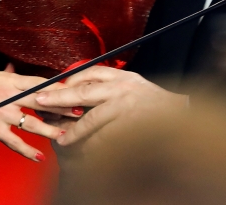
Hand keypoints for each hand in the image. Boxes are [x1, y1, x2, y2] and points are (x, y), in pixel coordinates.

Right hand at [0, 64, 71, 160]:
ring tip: (66, 134)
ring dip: (51, 129)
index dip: (56, 87)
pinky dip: (28, 150)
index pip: (38, 82)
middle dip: (61, 106)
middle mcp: (7, 95)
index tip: (71, 89)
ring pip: (32, 122)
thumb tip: (13, 71)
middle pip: (41, 100)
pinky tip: (39, 156)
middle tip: (79, 110)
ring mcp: (1, 112)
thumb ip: (3, 76)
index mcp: (7, 80)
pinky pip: (15, 141)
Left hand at [33, 66, 186, 147]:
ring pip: (93, 119)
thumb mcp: (133, 85)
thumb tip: (75, 85)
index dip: (67, 82)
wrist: (184, 119)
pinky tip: (84, 151)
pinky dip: (94, 145)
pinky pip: (107, 138)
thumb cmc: (155, 104)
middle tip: (40, 101)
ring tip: (62, 139)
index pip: (89, 74)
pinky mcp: (133, 128)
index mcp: (123, 77)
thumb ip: (108, 84)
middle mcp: (124, 89)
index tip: (50, 89)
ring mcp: (128, 109)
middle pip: (84, 93)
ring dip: (75, 130)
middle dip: (59, 98)